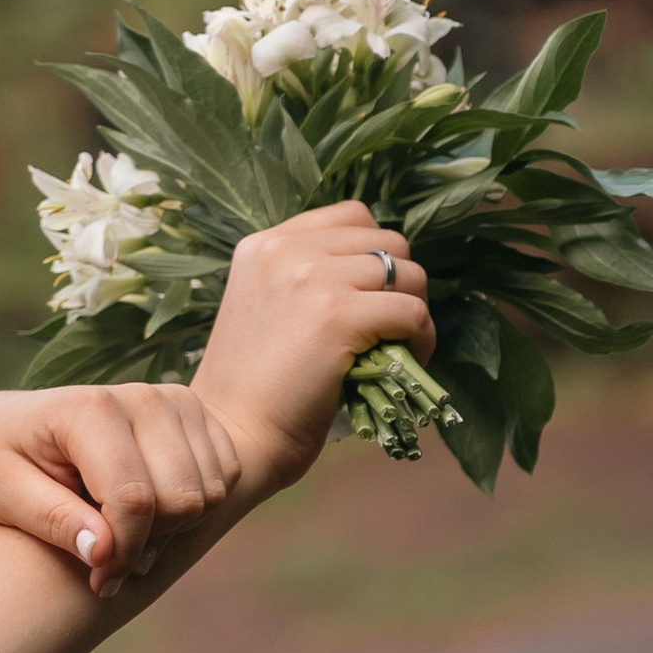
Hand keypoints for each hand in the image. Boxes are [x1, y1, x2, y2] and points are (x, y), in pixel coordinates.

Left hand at [0, 382, 243, 592]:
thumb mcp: (5, 496)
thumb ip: (55, 520)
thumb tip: (103, 553)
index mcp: (89, 410)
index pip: (135, 499)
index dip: (121, 555)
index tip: (97, 582)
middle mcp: (141, 397)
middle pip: (183, 500)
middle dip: (148, 543)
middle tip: (107, 561)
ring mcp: (174, 400)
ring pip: (210, 493)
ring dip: (171, 528)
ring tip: (122, 534)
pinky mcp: (195, 413)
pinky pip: (226, 477)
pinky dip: (192, 507)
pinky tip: (147, 512)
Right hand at [190, 203, 434, 494]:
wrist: (230, 436)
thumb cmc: (250, 390)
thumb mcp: (264, 308)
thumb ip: (306, 278)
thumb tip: (380, 271)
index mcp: (264, 245)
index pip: (351, 216)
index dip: (374, 255)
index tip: (370, 296)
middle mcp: (287, 250)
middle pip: (387, 241)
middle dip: (399, 285)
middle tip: (389, 328)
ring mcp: (312, 279)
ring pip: (408, 274)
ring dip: (414, 312)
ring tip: (397, 348)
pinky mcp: (338, 316)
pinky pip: (413, 312)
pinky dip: (422, 340)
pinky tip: (403, 365)